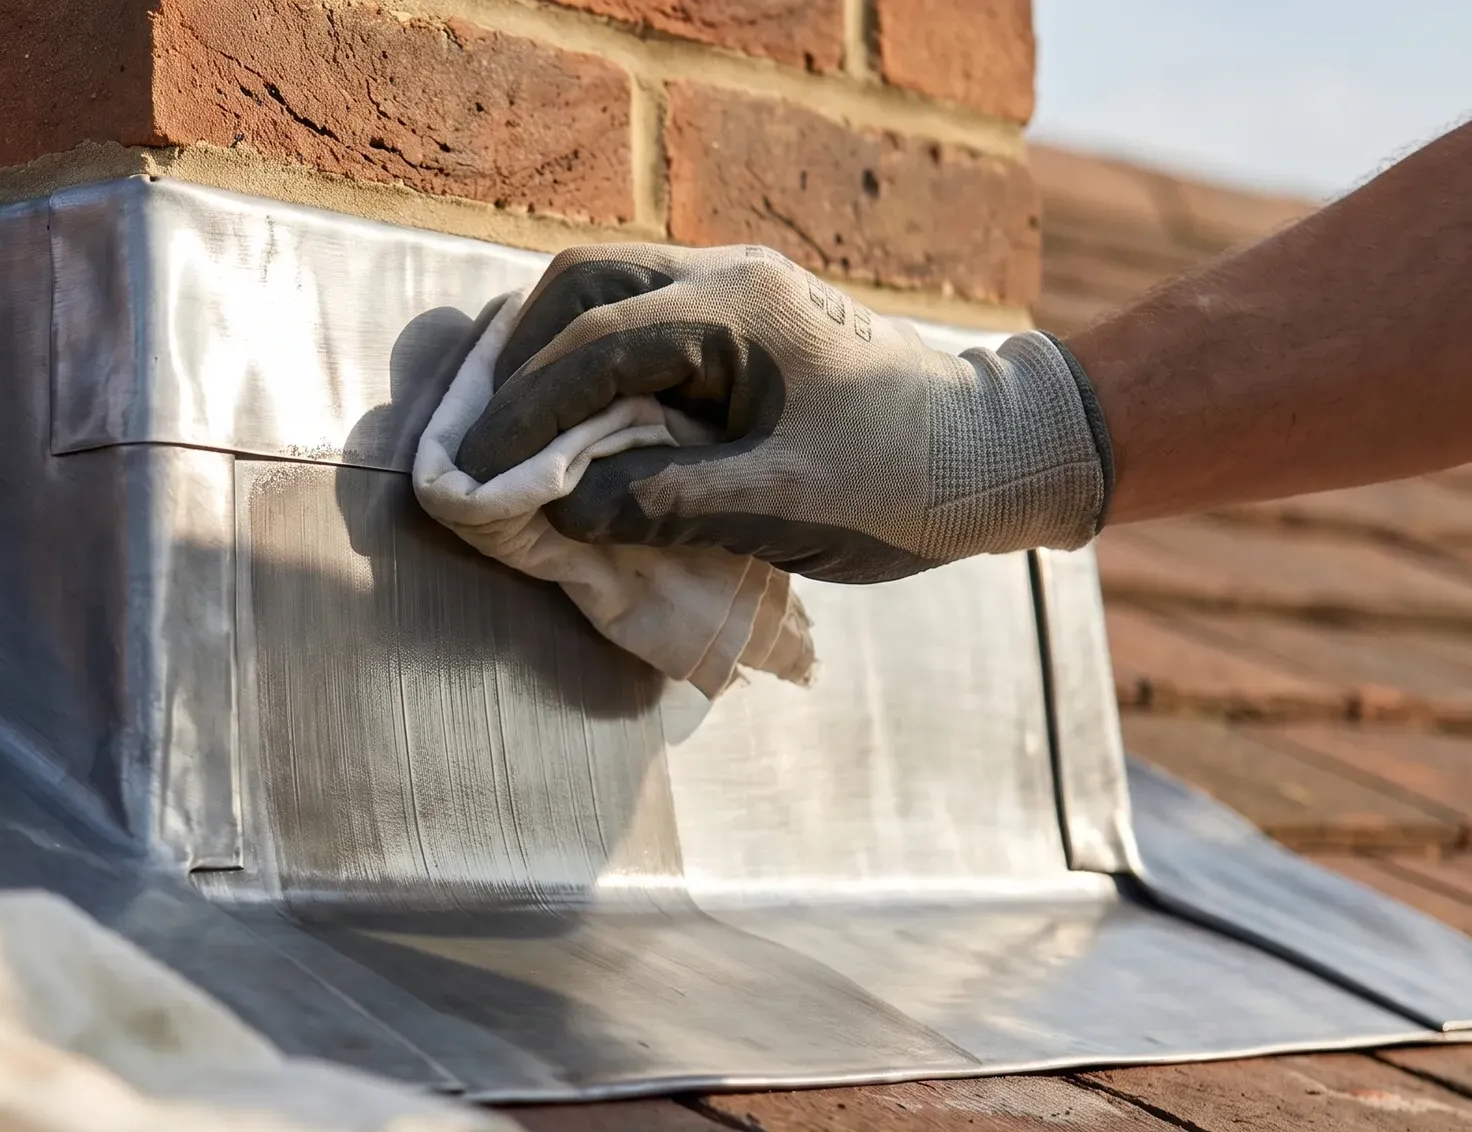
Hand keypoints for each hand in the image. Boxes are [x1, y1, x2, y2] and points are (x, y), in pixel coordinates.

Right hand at [455, 244, 1114, 583]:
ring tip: (510, 433)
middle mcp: (729, 280)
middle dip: (516, 362)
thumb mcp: (780, 504)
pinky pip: (638, 322)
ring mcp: (736, 294)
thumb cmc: (904, 482)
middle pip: (580, 286)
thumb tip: (559, 510)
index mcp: (737, 311)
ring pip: (605, 294)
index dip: (519, 413)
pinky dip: (588, 365)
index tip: (471, 473)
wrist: (1001, 455)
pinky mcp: (743, 324)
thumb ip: (659, 502)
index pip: (591, 345)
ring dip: (548, 358)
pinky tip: (571, 422)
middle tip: (477, 440)